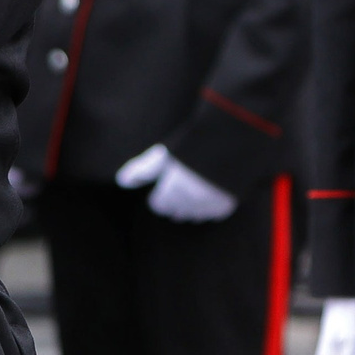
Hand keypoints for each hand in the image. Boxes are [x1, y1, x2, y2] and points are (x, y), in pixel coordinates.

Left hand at [114, 143, 238, 222]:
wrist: (232, 139)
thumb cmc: (192, 143)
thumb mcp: (163, 155)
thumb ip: (141, 170)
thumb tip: (121, 181)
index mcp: (174, 190)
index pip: (160, 205)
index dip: (158, 198)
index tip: (158, 194)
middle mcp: (192, 202)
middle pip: (177, 211)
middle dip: (173, 204)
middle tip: (173, 195)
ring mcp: (212, 204)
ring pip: (195, 215)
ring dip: (190, 209)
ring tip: (188, 199)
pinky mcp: (229, 203)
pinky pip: (214, 214)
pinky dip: (209, 209)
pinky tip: (207, 201)